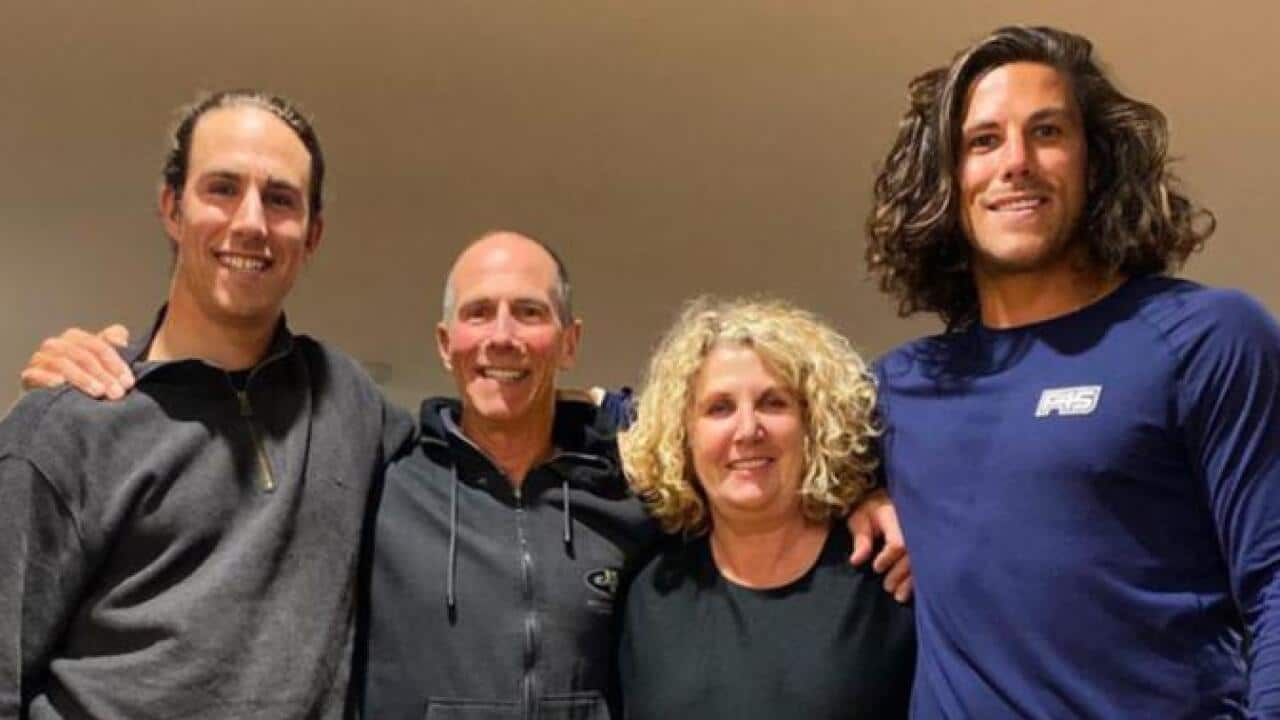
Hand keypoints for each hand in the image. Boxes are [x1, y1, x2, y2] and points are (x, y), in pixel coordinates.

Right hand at [20, 325, 133, 399]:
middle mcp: (55, 345)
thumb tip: (120, 338)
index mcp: (75, 337)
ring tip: (98, 392)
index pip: (98, 346)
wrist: (59, 400)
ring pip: (62, 363)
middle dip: (103, 374)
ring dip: (82, 378)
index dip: (116, 364)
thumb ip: (114, 344)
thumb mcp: (104, 361)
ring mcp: (40, 359)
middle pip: (82, 355)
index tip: (128, 382)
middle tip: (117, 393)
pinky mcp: (28, 376)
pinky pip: (36, 374)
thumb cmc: (88, 378)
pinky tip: (61, 385)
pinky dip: (48, 378)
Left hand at [847, 488, 912, 602]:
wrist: (882, 498)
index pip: (898, 543)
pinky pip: (925, 563)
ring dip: (910, 581)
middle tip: (887, 587)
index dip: (888, 558)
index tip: (876, 567)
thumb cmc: (868, 509)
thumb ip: (861, 539)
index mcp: (896, 517)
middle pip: (912, 555)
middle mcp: (912, 527)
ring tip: (898, 596)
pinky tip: (910, 591)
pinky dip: (918, 580)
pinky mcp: (923, 544)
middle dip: (899, 574)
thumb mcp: (859, 519)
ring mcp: (920, 535)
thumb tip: (856, 561)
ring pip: (921, 562)